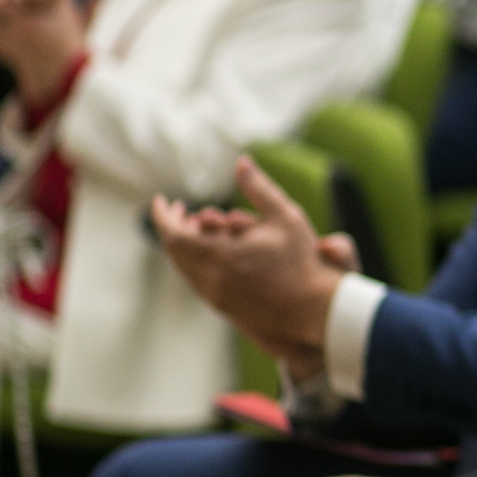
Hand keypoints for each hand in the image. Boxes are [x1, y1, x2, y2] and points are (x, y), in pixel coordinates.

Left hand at [151, 156, 354, 365]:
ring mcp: (216, 297)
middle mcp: (212, 280)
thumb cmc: (305, 264)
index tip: (162, 200)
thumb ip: (259, 189)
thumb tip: (241, 162)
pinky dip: (197, 261)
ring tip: (200, 228)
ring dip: (186, 245)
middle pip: (176, 252)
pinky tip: (214, 251)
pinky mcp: (223, 308)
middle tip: (183, 211)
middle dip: (174, 227)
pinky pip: (198, 281)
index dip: (162, 216)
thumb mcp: (287, 218)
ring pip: (185, 268)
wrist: (315, 314)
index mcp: (222, 257)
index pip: (173, 236)